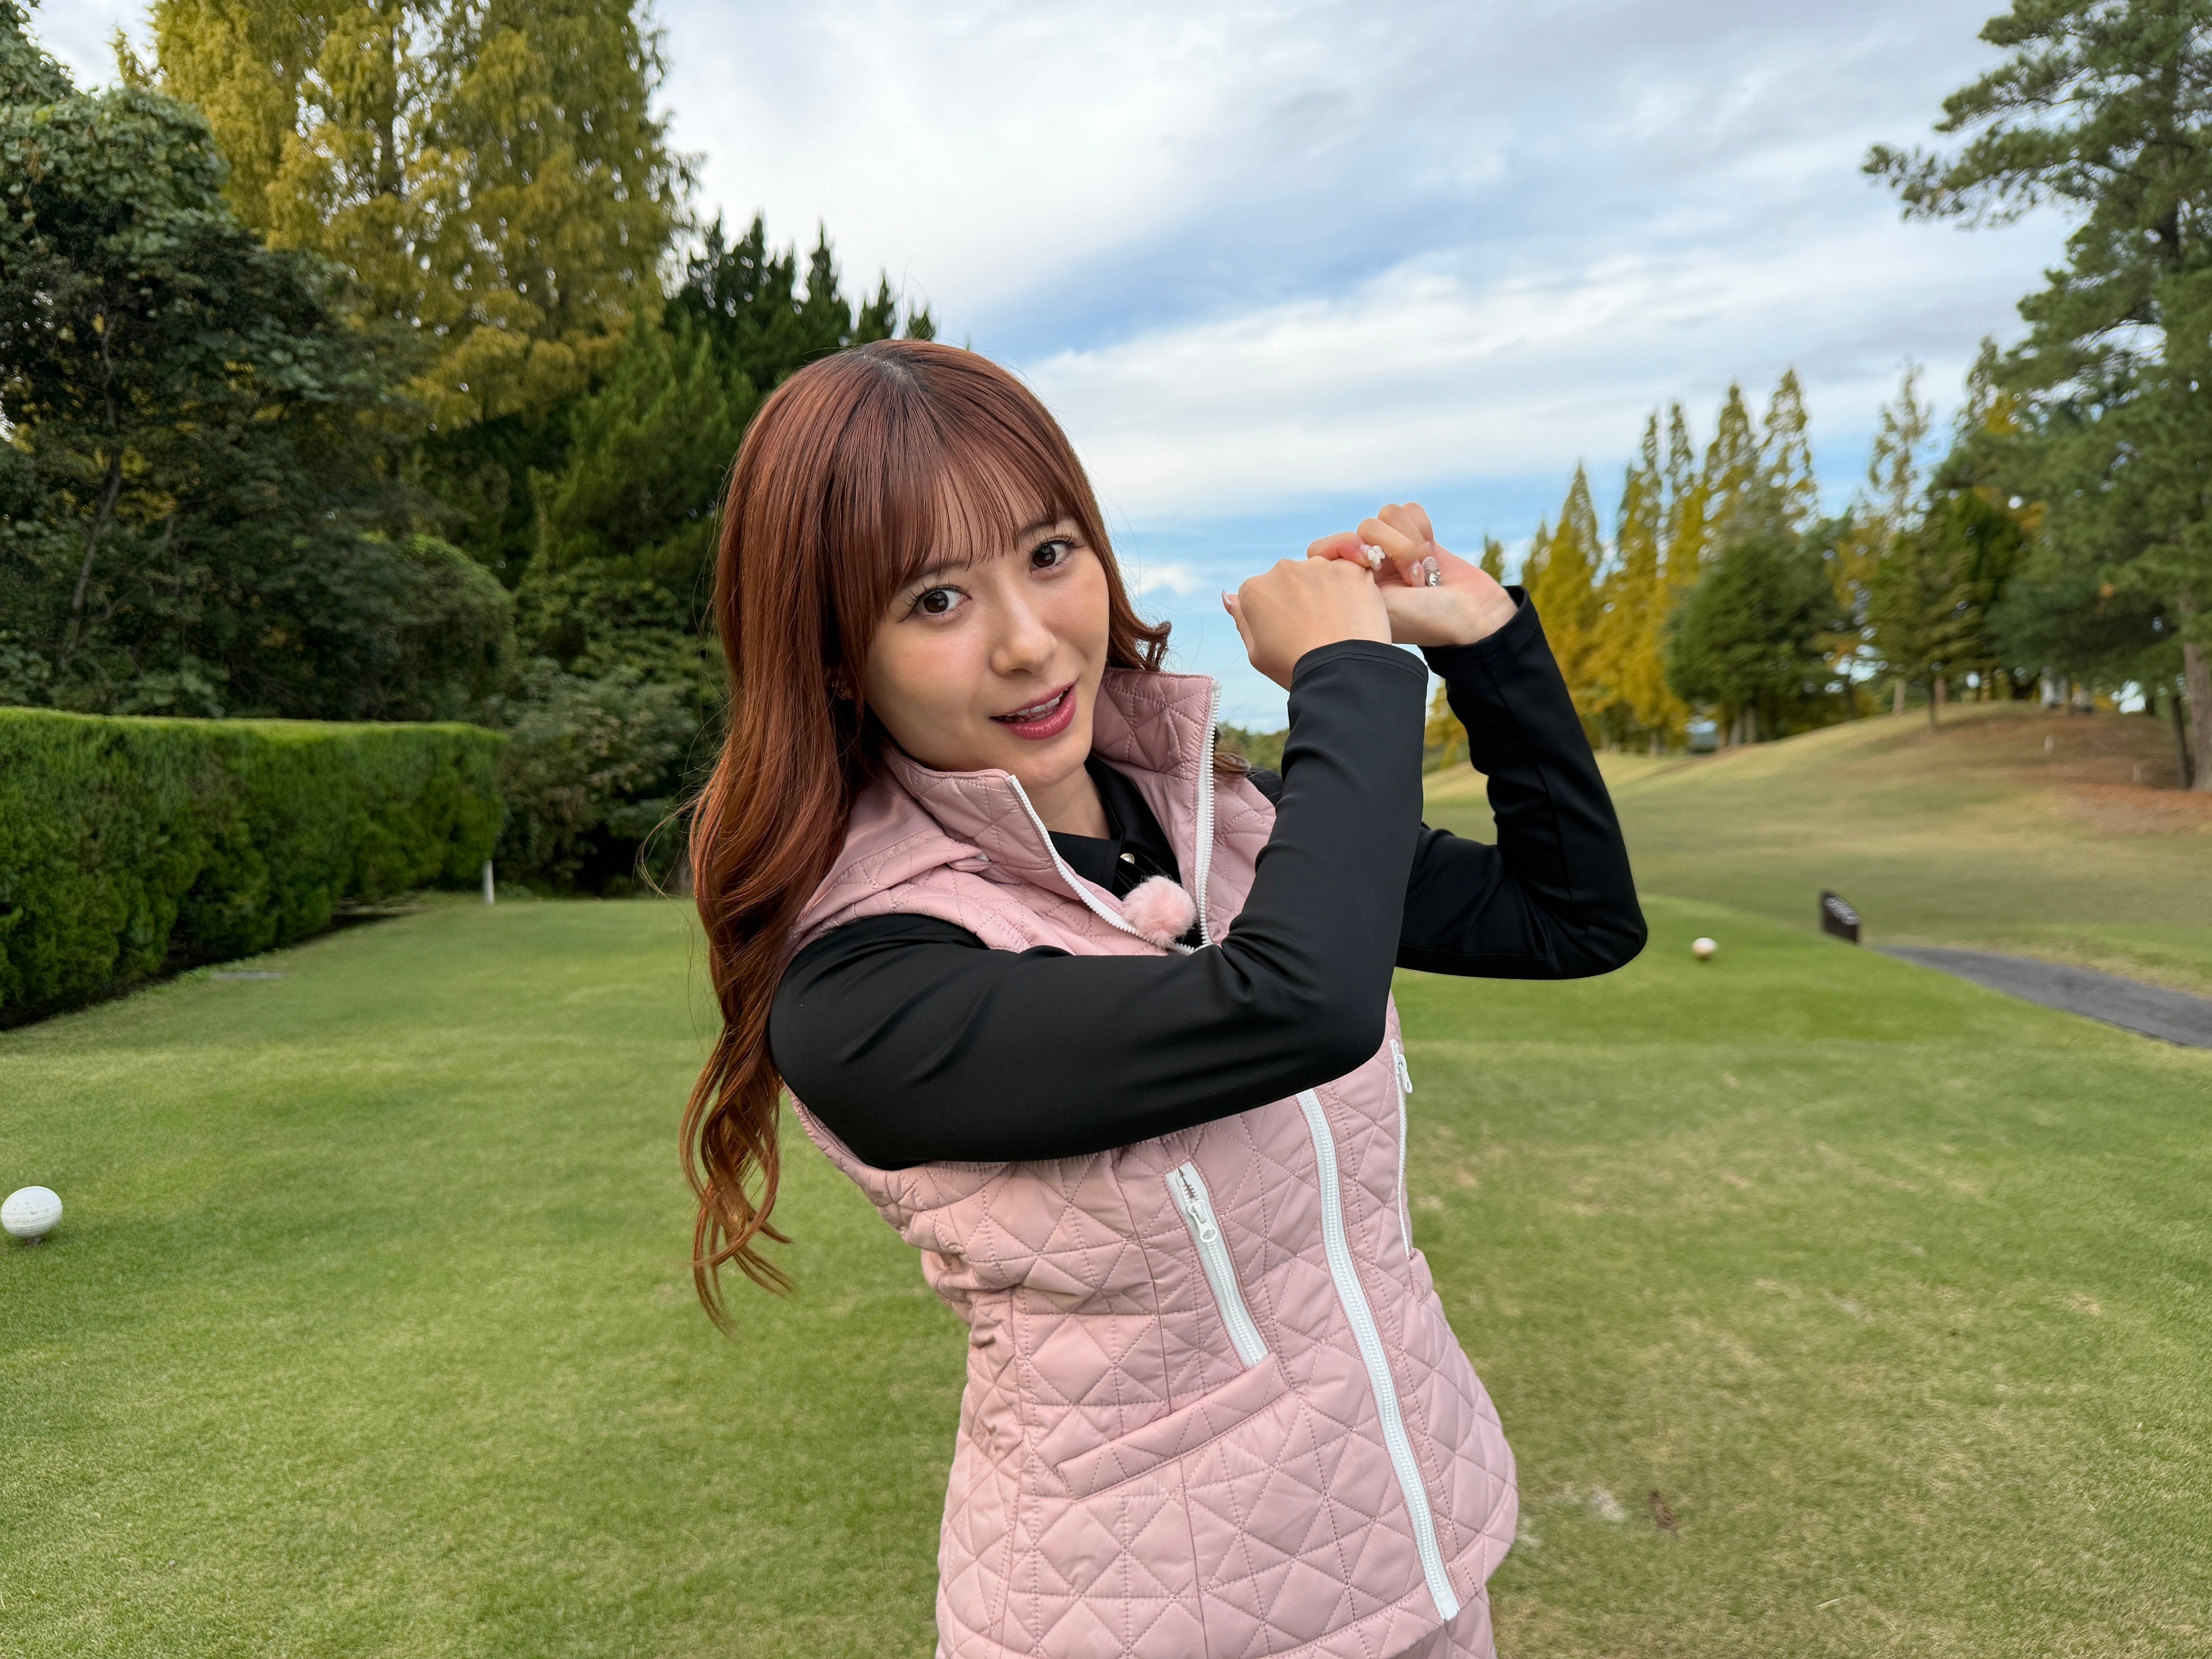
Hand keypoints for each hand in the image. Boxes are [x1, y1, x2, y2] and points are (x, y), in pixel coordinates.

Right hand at [1222, 556, 1390, 688]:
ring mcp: (1318, 566)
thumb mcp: (1257, 652)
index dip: (1275, 614)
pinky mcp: (1350, 568)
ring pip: (1320, 573)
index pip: (1260, 593)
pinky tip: (1355, 614)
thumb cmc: (1295, 668)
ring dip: (1326, 591)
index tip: (1288, 634)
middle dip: (1300, 597)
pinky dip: (1353, 589)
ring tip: (1337, 625)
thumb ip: (1242, 619)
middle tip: (1314, 630)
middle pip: (1290, 579)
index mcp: (1255, 590)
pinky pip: (1350, 572)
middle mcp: (1283, 569)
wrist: (1340, 672)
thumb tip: (1229, 597)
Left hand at [1308, 501, 1516, 648]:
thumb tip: (1324, 559)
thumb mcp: (1378, 608)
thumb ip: (1349, 584)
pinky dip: (1425, 530)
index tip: (1368, 563)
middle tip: (1413, 581)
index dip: (1344, 547)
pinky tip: (1434, 556)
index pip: (1323, 549)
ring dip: (1413, 542)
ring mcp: (1393, 549)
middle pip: (1365, 527)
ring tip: (1425, 573)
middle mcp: (1367, 565)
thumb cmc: (1426, 621)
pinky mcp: (1418, 536)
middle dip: (1395, 549)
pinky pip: (1411, 511)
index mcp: (1349, 586)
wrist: (1474, 618)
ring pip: (1389, 515)